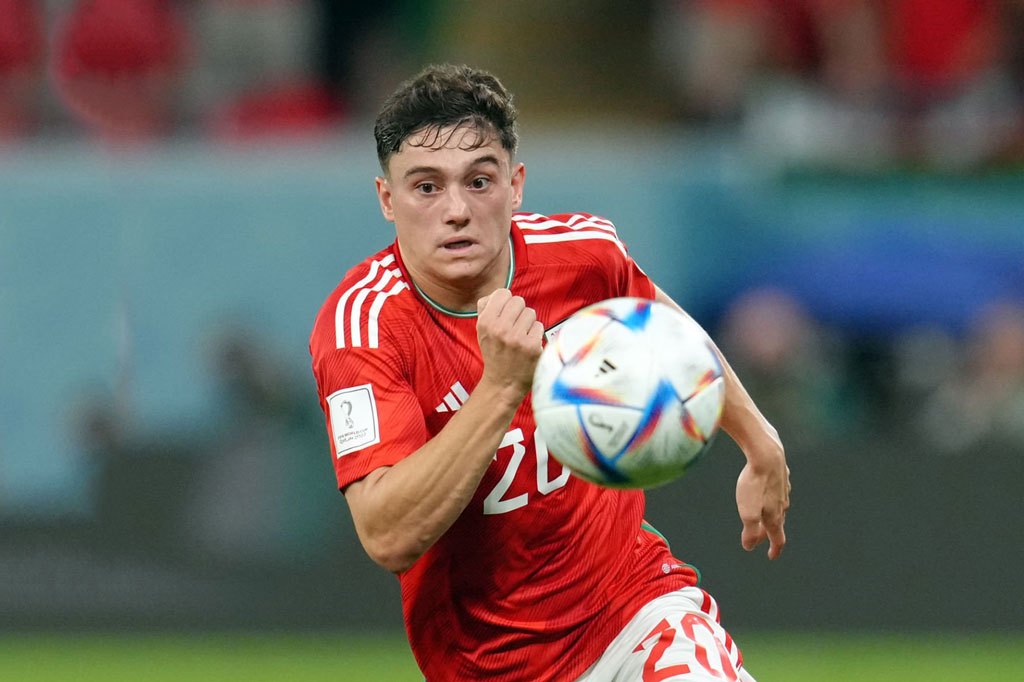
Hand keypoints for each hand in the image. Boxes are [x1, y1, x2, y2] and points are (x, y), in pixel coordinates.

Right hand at [476, 288, 543, 401]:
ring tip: (521, 336)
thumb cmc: (495, 353)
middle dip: (519, 312)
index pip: (503, 293)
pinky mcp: (533, 347)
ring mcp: (517, 339)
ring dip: (528, 323)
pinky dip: (535, 335)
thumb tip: (495, 294)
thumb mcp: (481, 331)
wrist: (503, 384)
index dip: (506, 302)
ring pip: (531, 313)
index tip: (507, 313)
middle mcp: (500, 329)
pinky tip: (529, 345)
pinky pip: (539, 326)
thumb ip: (485, 309)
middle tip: (515, 326)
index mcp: (485, 322)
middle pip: (519, 301)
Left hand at [735, 445, 789, 559]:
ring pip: (778, 507)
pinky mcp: (781, 476)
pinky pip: (778, 490)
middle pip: (776, 524)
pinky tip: (768, 492)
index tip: (771, 555)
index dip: (774, 549)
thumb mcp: (748, 512)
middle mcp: (782, 505)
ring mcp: (783, 490)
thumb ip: (750, 531)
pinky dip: (772, 496)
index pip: (778, 539)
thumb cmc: (755, 484)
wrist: (766, 454)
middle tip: (757, 537)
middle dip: (766, 532)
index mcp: (775, 517)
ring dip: (770, 514)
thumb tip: (749, 546)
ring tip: (763, 517)